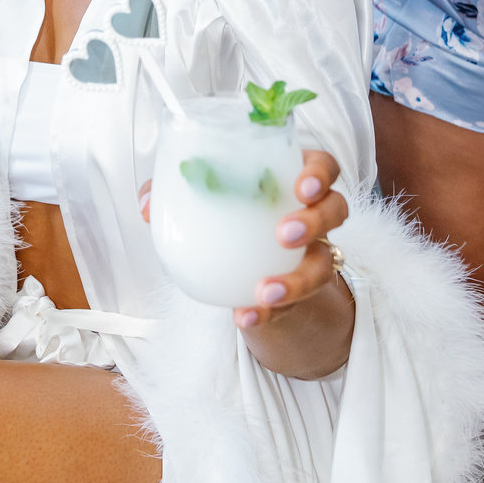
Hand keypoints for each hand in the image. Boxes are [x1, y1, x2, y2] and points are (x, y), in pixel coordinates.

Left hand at [138, 149, 347, 331]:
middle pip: (336, 208)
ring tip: (265, 290)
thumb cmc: (230, 221)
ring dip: (298, 278)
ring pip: (325, 263)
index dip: (320, 173)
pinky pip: (293, 305)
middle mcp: (312, 216)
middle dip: (316, 220)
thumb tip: (147, 204)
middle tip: (285, 233)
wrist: (247, 276)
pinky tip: (245, 315)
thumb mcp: (205, 202)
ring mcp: (313, 256)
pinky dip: (268, 312)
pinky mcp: (301, 295)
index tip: (303, 185)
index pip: (323, 166)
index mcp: (290, 181)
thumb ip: (173, 194)